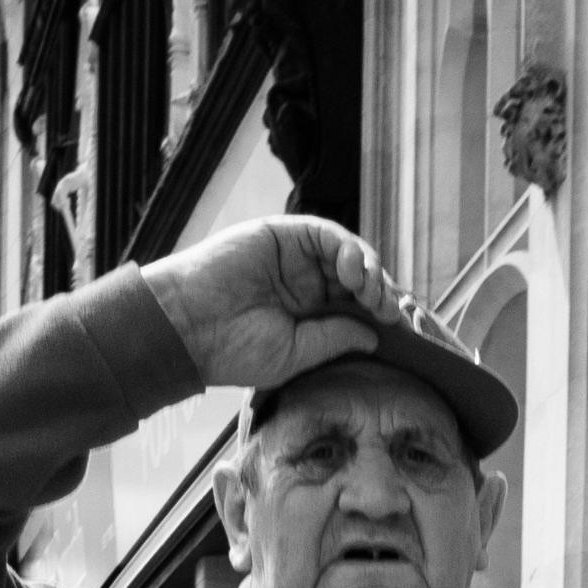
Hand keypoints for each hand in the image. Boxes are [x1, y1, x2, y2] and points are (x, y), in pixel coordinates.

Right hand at [139, 217, 406, 392]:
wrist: (189, 326)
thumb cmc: (234, 349)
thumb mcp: (296, 355)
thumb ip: (335, 338)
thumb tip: (375, 334)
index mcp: (308, 315)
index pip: (355, 307)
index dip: (380, 313)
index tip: (398, 327)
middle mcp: (305, 283)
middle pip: (357, 278)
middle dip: (379, 291)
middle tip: (387, 309)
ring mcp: (295, 257)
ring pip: (346, 253)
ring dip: (366, 269)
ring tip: (368, 290)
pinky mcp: (283, 234)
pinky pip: (325, 233)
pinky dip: (345, 247)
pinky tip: (350, 269)